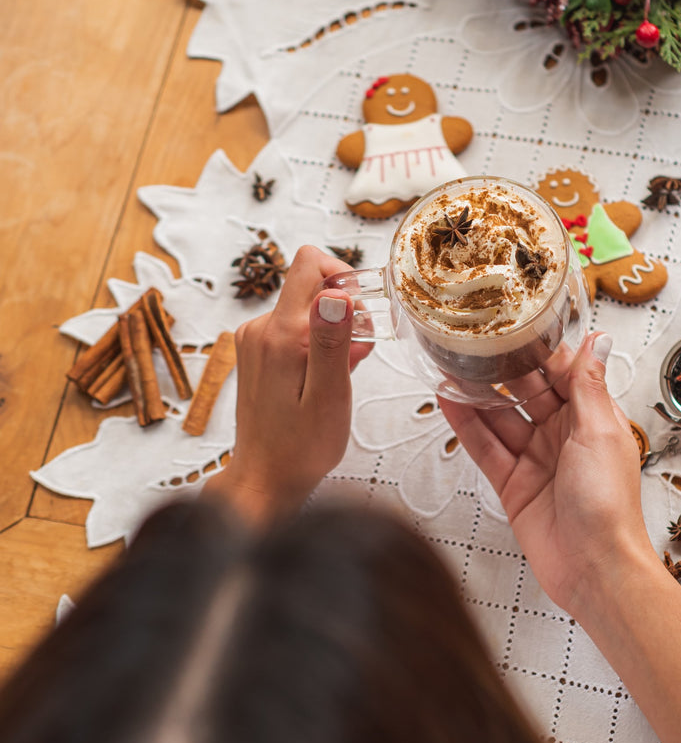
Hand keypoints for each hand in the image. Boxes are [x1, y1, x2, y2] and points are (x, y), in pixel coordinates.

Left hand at [206, 245, 371, 523]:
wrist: (265, 478)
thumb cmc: (300, 448)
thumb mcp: (328, 397)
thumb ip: (332, 343)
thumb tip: (337, 296)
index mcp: (279, 335)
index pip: (307, 264)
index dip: (342, 275)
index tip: (362, 309)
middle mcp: (260, 330)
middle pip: (311, 288)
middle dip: (344, 313)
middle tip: (358, 356)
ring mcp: (255, 341)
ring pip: (306, 311)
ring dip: (333, 334)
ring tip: (342, 375)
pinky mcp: (258, 353)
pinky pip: (295, 331)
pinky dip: (317, 346)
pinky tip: (326, 378)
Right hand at [441, 334, 654, 616]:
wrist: (595, 568)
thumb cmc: (610, 504)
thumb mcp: (600, 432)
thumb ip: (589, 384)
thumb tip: (598, 338)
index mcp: (592, 419)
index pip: (562, 372)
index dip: (537, 350)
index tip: (513, 322)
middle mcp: (563, 436)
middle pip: (526, 393)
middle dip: (500, 370)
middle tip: (471, 341)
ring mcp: (536, 460)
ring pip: (500, 418)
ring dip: (476, 395)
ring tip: (449, 366)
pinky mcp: (513, 485)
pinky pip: (486, 449)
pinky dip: (467, 426)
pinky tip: (448, 402)